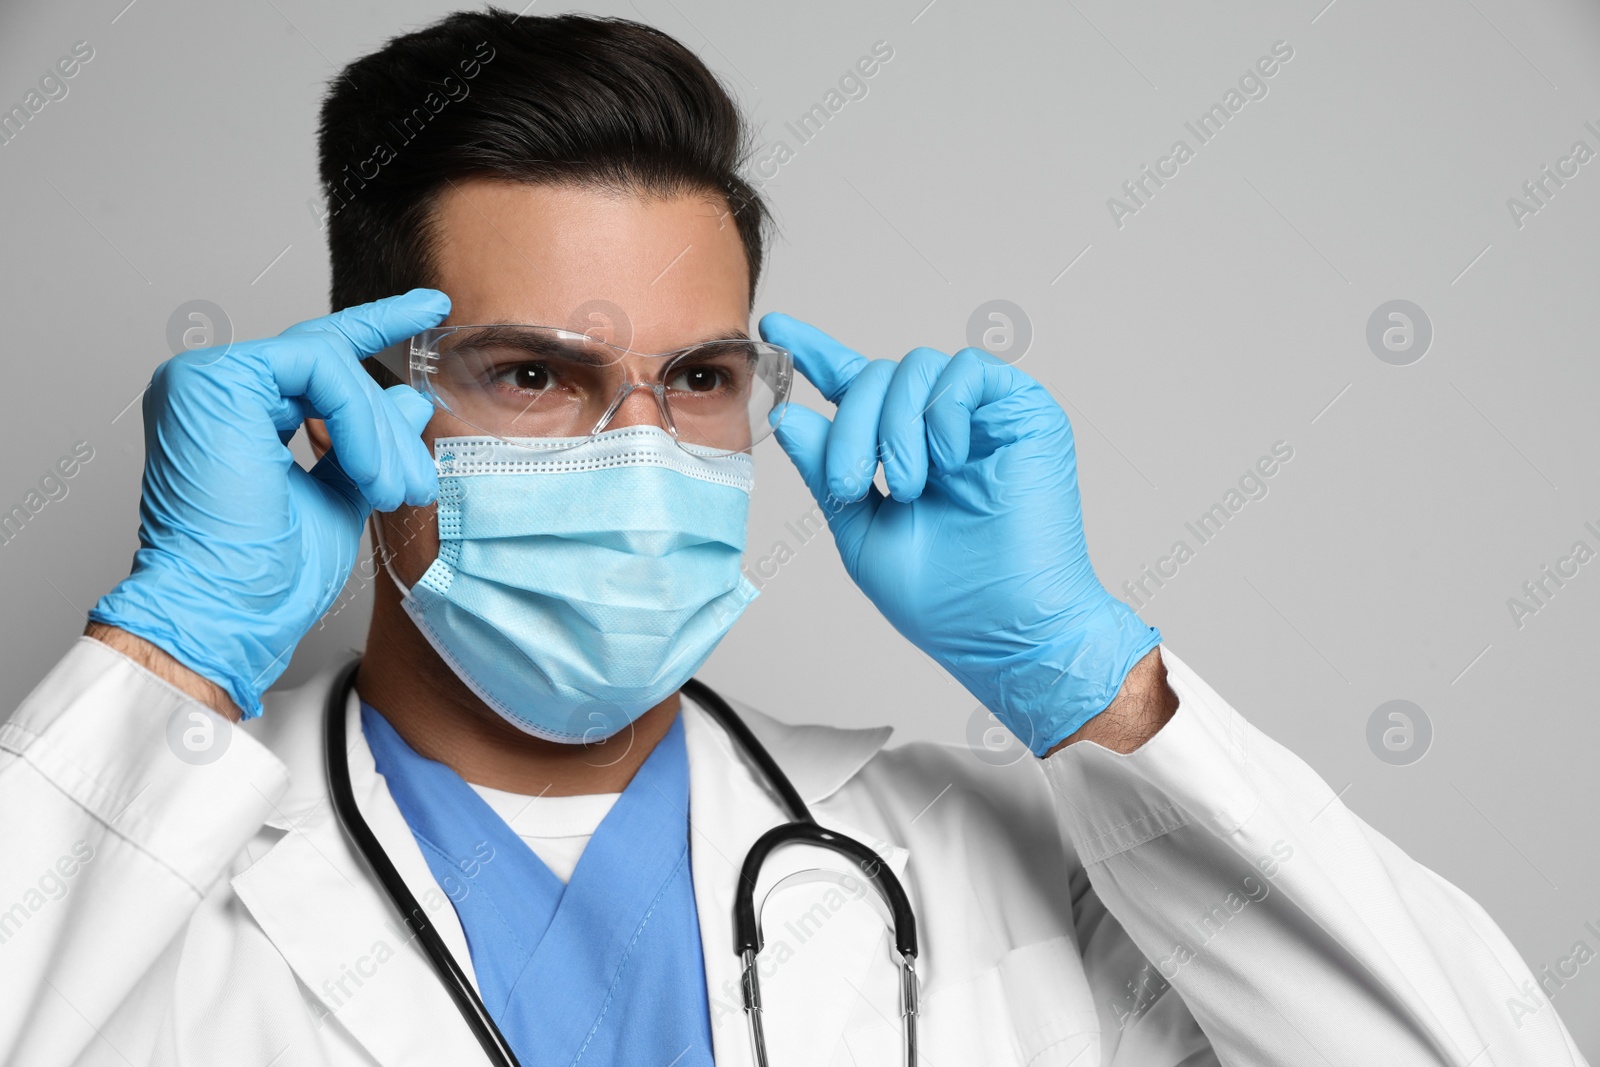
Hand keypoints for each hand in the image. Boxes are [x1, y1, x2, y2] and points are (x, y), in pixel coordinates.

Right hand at [88, 290, 447, 717]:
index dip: (378, 324)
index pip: (316, 356)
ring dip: (377, 432)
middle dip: (388, 420)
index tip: (433, 306)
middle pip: (331, 361)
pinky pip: (318, 367)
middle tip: (415, 484)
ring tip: (389, 491)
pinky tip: (365, 472)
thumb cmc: (270, 576)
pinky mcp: (214, 380)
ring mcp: (207, 379)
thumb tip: (409, 400)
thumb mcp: (340, 497)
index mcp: (237, 412)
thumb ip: (368, 445)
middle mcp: (215, 387)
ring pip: (330, 362)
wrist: (228, 612)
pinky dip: (357, 420)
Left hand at [758, 314, 1160, 755]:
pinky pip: (968, 371)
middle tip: (853, 483)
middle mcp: (938, 427)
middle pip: (876, 374)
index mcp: (900, 450)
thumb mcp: (861, 531)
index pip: (853, 386)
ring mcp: (982, 418)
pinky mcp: (1024, 412)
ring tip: (908, 486)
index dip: (814, 353)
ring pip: (916, 367)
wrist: (1007, 629)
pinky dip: (944, 413)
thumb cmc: (944, 598)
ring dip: (896, 426)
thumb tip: (792, 413)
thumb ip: (826, 470)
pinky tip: (947, 462)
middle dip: (852, 424)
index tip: (775, 331)